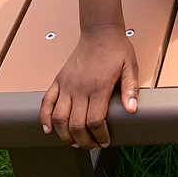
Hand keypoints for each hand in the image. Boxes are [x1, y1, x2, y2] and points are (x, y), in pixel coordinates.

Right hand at [40, 25, 138, 148]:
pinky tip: (48, 129)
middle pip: (76, 125)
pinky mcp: (58, 80)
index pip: (95, 121)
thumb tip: (132, 110)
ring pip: (59, 118)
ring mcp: (67, 84)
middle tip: (91, 145)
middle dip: (83, 141)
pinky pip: (46, 102)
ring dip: (64, 135)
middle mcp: (80, 88)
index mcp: (99, 86)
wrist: (99, 31)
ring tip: (74, 141)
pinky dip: (45, 118)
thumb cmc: (116, 49)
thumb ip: (131, 89)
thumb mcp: (130, 66)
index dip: (99, 136)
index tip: (104, 141)